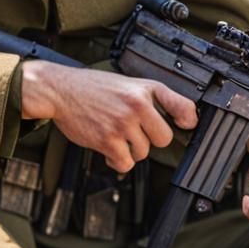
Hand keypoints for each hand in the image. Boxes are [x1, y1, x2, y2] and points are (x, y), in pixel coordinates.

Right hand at [21, 64, 197, 172]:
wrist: (60, 90)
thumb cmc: (93, 88)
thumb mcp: (128, 83)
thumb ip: (153, 98)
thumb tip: (182, 118)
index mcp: (145, 90)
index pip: (181, 105)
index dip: (188, 119)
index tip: (187, 125)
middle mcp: (137, 105)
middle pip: (164, 139)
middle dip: (151, 139)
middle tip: (136, 132)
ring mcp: (122, 123)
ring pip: (143, 153)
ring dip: (131, 150)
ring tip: (117, 136)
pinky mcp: (107, 140)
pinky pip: (125, 163)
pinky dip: (117, 161)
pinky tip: (110, 149)